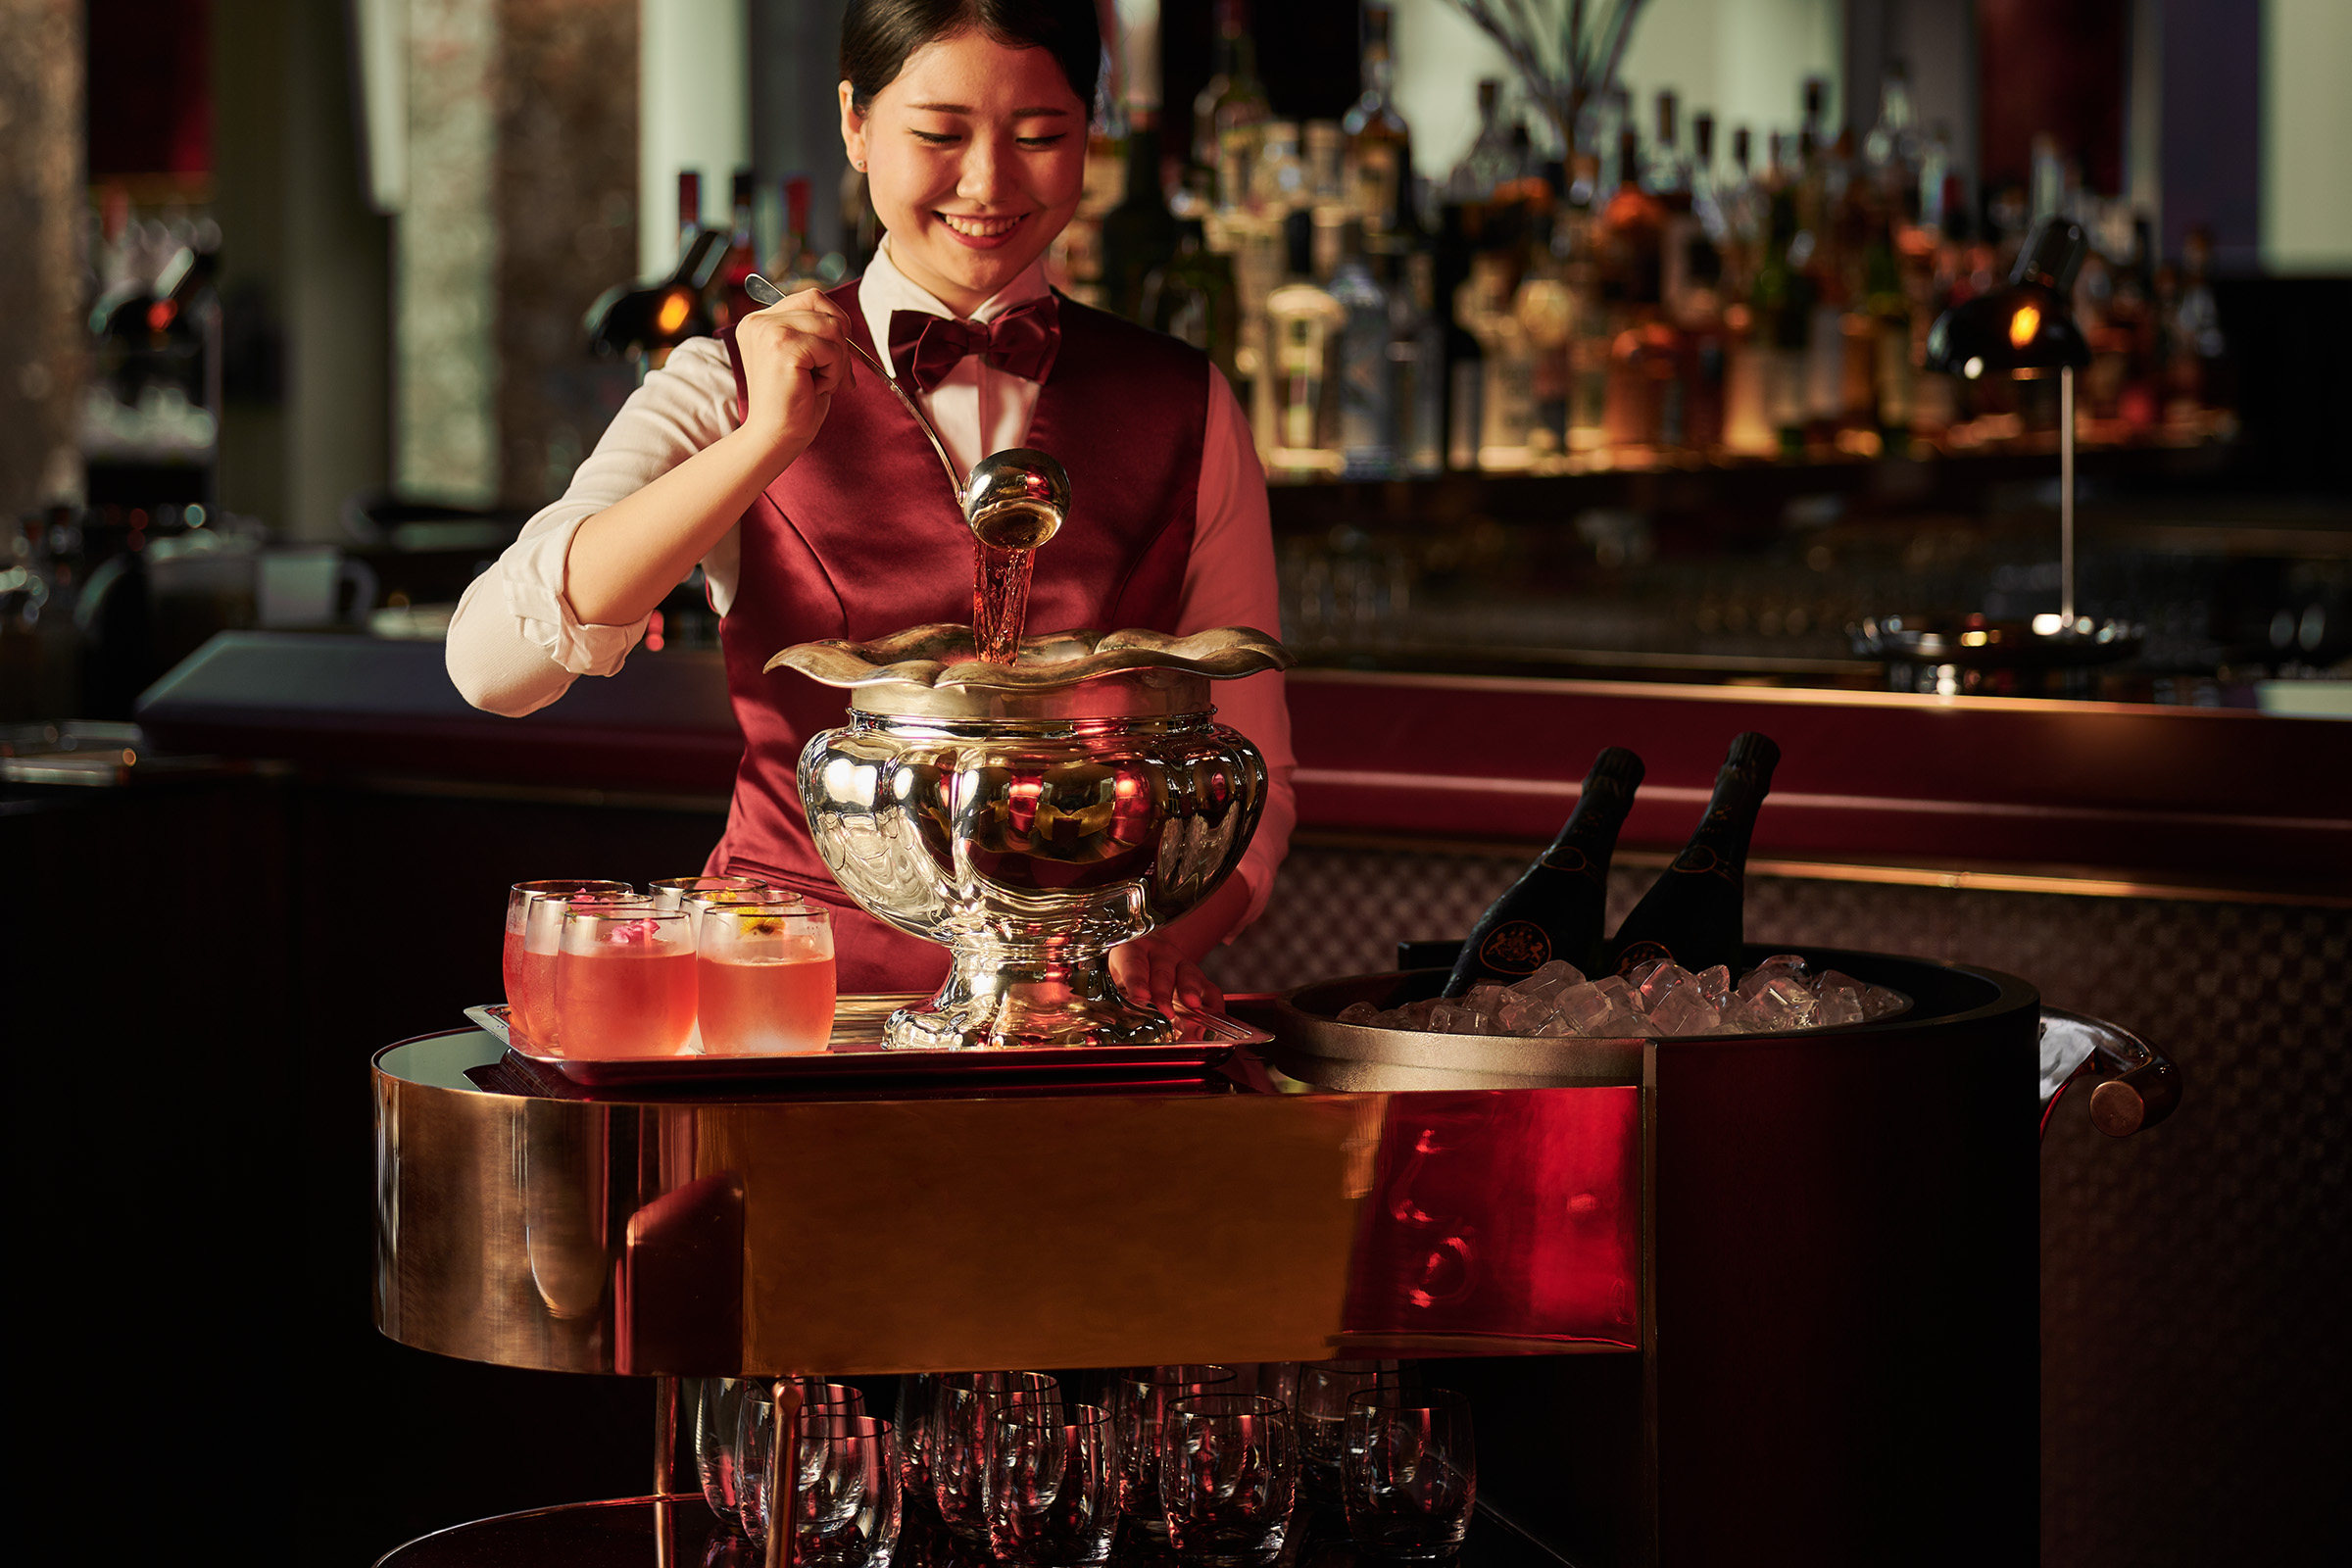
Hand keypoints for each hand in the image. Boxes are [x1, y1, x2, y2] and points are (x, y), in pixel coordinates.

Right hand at [733, 287, 853, 467]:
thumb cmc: (793, 405)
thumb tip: (847, 324)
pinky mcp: (782, 347)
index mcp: (760, 321)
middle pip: (821, 304)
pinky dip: (834, 372)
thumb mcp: (805, 359)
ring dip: (837, 360)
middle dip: (839, 341)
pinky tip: (816, 389)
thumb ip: (817, 334)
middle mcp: (758, 321)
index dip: (834, 322)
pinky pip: (831, 349)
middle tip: (832, 373)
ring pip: (831, 326)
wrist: (775, 438)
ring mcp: (768, 332)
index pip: (811, 297)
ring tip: (820, 383)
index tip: (834, 356)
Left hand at [1108, 933, 1222, 1017]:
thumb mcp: (1111, 983)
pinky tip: (1210, 1023)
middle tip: (1165, 1011)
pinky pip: (1210, 991)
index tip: (1139, 998)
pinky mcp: (1199, 981)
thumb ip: (1110, 1000)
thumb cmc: (1124, 975)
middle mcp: (1159, 955)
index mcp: (1132, 952)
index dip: (1137, 980)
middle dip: (1164, 992)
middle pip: (1163, 971)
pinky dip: (1212, 1007)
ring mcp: (1182, 965)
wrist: (1143, 960)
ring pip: (1189, 975)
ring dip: (1191, 992)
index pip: (1134, 963)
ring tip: (1193, 1008)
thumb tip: (1103, 1028)